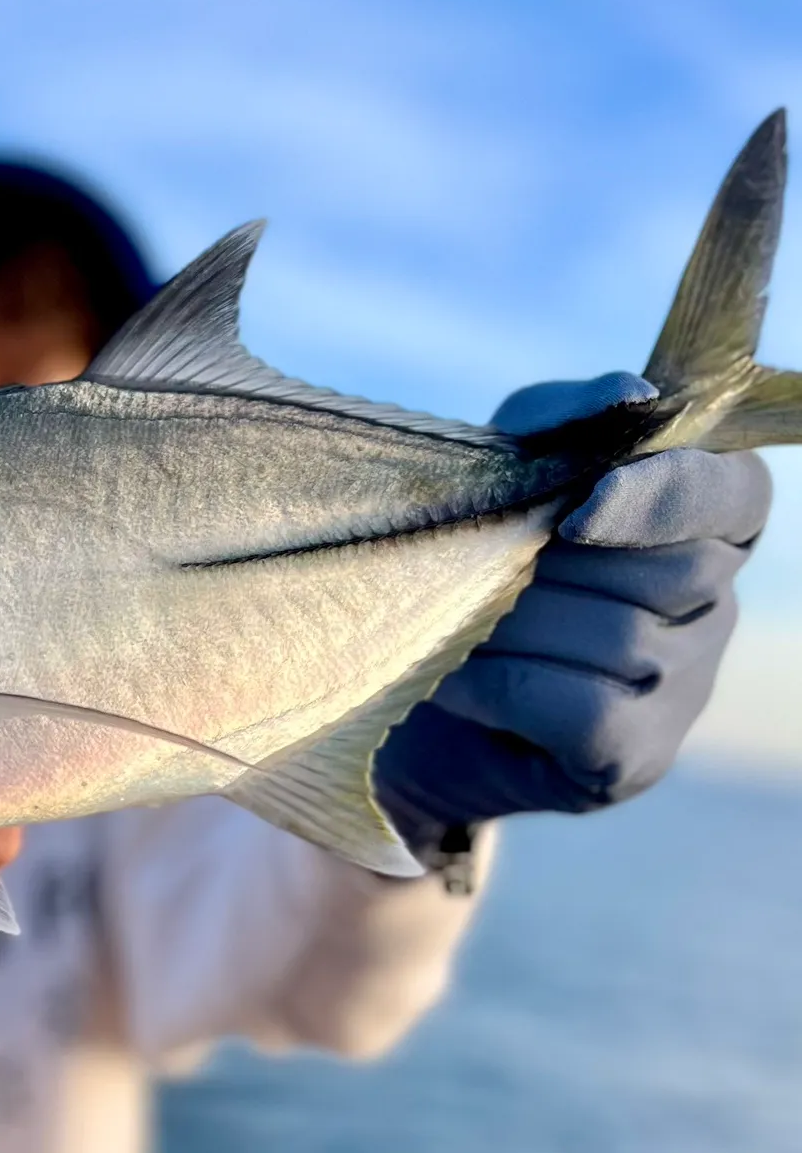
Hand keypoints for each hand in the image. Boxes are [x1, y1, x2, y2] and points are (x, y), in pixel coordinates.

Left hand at [374, 372, 771, 853]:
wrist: (415, 676)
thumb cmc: (478, 549)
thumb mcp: (510, 466)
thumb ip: (568, 420)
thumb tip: (633, 396)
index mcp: (702, 522)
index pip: (737, 494)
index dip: (668, 497)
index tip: (580, 507)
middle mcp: (716, 606)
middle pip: (668, 571)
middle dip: (553, 564)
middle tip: (481, 565)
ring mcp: (687, 689)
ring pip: (619, 638)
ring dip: (514, 622)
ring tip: (457, 617)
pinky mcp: (636, 756)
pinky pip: (585, 709)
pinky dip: (504, 684)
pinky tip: (458, 675)